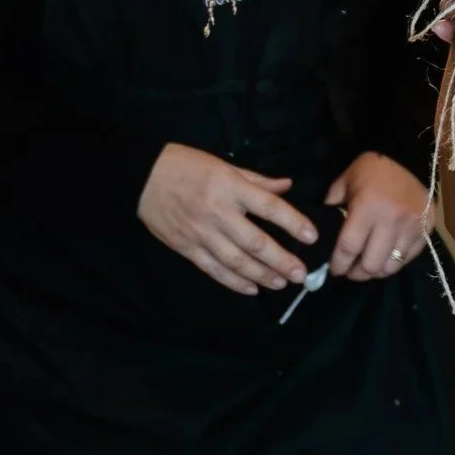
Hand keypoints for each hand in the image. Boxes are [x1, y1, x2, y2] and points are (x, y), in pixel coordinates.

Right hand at [138, 143, 317, 295]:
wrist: (142, 177)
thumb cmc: (187, 166)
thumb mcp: (225, 165)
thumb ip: (257, 180)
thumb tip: (287, 186)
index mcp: (231, 187)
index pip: (270, 207)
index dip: (293, 222)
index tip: (312, 237)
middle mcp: (219, 213)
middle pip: (256, 242)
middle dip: (281, 260)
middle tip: (301, 274)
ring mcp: (202, 233)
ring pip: (237, 261)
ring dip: (262, 275)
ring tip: (281, 283)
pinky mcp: (186, 248)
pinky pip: (214, 270)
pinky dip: (234, 282)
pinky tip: (252, 289)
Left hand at [326, 152, 430, 279]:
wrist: (409, 156)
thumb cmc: (373, 169)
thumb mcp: (346, 180)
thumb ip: (332, 204)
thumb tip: (322, 229)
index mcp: (367, 207)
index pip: (349, 248)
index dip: (338, 264)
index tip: (334, 269)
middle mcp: (390, 220)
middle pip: (371, 264)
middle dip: (357, 273)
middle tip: (351, 270)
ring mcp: (411, 226)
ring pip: (391, 266)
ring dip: (377, 271)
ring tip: (369, 265)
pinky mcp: (426, 229)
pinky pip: (409, 258)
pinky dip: (396, 262)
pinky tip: (387, 256)